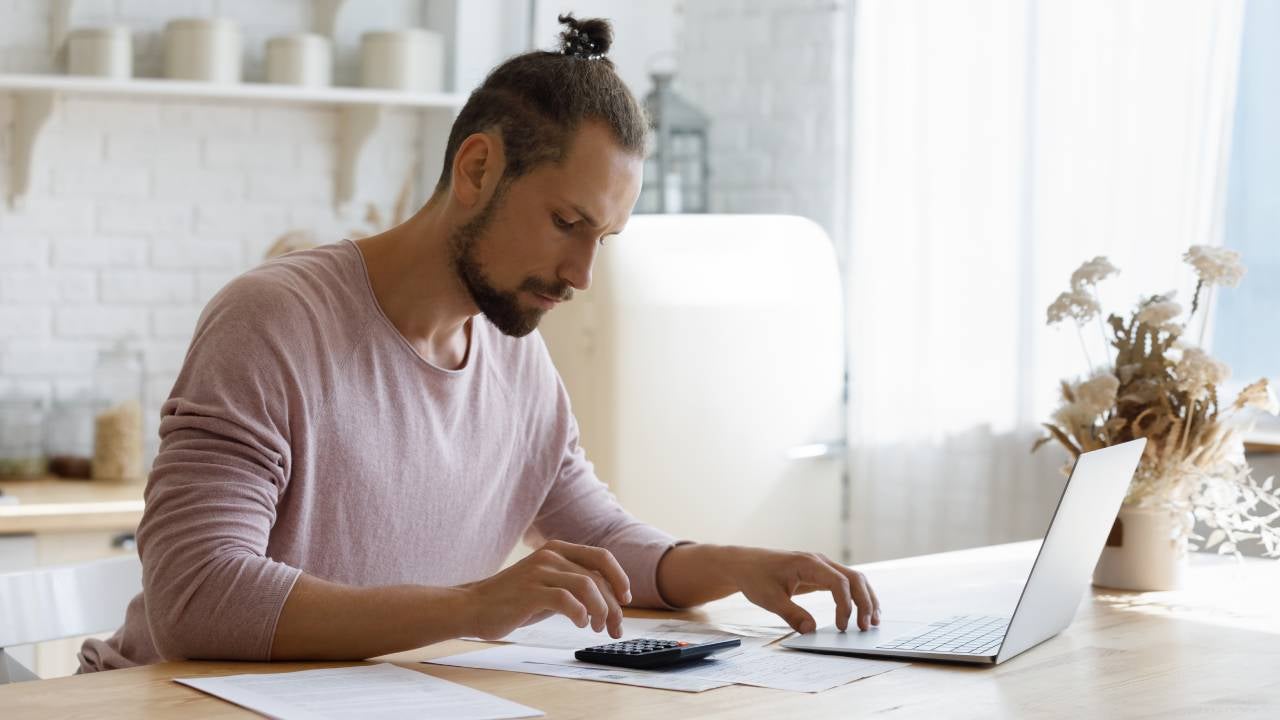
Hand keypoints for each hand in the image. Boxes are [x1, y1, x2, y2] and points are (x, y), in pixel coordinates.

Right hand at [457, 540, 632, 640]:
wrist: (473, 607)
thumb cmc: (513, 600)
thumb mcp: (547, 585)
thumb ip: (573, 585)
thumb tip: (609, 601)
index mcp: (558, 549)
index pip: (602, 557)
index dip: (619, 578)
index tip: (626, 600)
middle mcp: (551, 555)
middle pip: (598, 576)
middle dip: (613, 605)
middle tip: (614, 627)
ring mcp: (540, 571)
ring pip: (587, 586)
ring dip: (600, 610)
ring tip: (596, 627)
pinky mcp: (531, 591)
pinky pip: (567, 600)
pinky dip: (580, 613)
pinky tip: (580, 624)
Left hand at [726, 548, 880, 633]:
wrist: (744, 564)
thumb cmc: (755, 577)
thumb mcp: (770, 599)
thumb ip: (792, 615)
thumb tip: (811, 630)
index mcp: (809, 563)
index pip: (839, 582)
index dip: (845, 605)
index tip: (842, 627)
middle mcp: (820, 562)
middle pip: (854, 578)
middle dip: (864, 602)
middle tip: (866, 627)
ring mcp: (822, 566)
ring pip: (854, 579)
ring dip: (866, 599)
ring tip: (873, 621)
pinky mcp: (820, 574)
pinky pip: (845, 583)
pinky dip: (856, 596)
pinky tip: (862, 612)